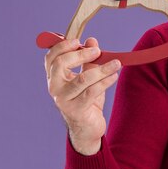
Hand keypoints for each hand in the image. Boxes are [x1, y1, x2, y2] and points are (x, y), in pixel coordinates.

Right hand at [44, 37, 120, 154]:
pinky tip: (114, 76)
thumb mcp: (88, 77)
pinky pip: (92, 91)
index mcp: (54, 77)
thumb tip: (92, 41)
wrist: (87, 127)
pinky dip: (105, 81)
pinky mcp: (76, 110)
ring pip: (82, 78)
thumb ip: (88, 61)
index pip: (51, 57)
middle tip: (98, 51)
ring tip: (116, 63)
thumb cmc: (86, 100)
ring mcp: (63, 100)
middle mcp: (54, 87)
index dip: (63, 46)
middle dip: (81, 55)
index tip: (79, 41)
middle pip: (61, 64)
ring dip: (102, 69)